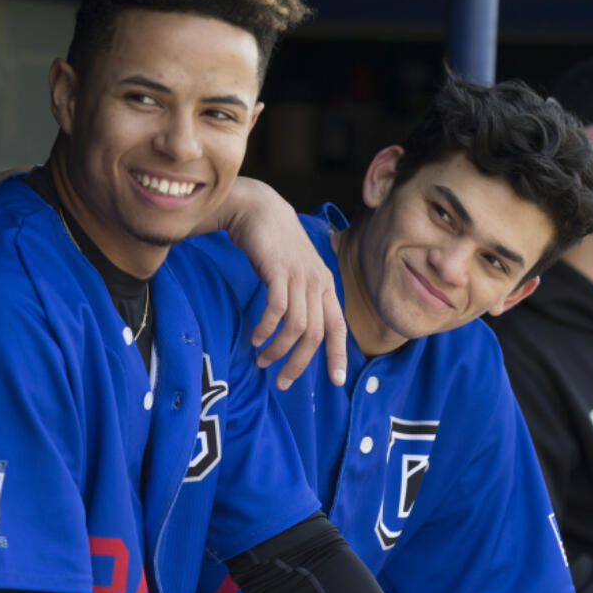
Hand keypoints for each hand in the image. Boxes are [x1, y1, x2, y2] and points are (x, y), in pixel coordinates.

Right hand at [221, 178, 346, 389]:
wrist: (259, 210)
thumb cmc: (275, 245)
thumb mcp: (296, 272)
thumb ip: (302, 297)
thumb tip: (298, 332)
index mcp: (325, 285)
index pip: (338, 326)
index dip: (338, 354)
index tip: (336, 381)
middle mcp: (317, 282)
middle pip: (315, 334)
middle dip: (299, 364)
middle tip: (282, 382)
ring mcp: (299, 276)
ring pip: (296, 326)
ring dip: (277, 349)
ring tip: (261, 360)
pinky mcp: (278, 270)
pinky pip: (276, 309)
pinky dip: (266, 328)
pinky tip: (254, 337)